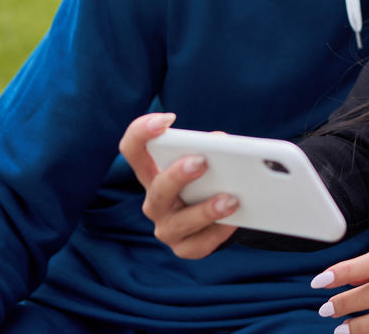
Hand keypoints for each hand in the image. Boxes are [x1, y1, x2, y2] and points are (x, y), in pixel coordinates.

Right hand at [118, 112, 238, 257]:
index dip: (142, 132)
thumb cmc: (212, 179)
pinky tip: (235, 221)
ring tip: (231, 199)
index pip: (133, 150)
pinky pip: (200, 244)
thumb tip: (223, 143)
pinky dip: (219, 232)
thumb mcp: (210, 161)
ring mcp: (167, 228)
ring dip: (206, 209)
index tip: (167, 120)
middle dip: (178, 175)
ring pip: (180, 222)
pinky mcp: (185, 248)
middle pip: (158, 188)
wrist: (221, 215)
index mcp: (154, 172)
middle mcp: (155, 201)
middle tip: (202, 161)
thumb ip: (212, 148)